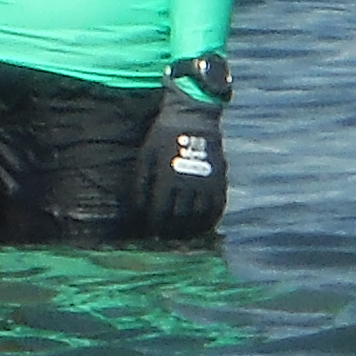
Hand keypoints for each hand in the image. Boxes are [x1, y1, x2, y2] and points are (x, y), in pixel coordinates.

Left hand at [134, 63, 228, 241]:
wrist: (193, 116)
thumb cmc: (163, 135)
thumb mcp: (145, 155)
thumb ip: (140, 183)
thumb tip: (135, 210)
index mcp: (167, 178)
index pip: (160, 212)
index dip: (155, 227)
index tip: (151, 235)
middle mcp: (189, 184)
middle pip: (180, 219)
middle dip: (171, 232)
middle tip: (165, 239)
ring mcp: (207, 182)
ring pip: (200, 217)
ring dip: (191, 231)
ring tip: (182, 237)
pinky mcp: (220, 179)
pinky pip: (218, 207)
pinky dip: (211, 220)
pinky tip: (203, 226)